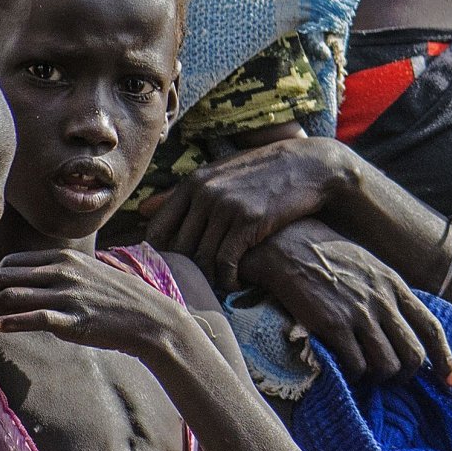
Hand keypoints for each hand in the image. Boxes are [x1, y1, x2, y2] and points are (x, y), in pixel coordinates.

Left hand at [0, 249, 191, 357]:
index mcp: (66, 258)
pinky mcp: (72, 319)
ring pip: (14, 296)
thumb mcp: (92, 272)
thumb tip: (41, 276)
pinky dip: (11, 322)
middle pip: (7, 275)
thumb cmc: (121, 298)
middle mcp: (63, 272)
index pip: (14, 261)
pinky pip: (33, 318)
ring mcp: (67, 295)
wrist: (150, 319)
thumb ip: (66, 271)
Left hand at [150, 136, 353, 287]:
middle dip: (188, 271)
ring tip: (220, 284)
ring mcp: (226, 206)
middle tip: (200, 282)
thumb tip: (142, 209)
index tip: (176, 268)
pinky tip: (237, 282)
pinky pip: (225, 262)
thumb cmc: (262, 174)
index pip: (157, 230)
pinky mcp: (249, 221)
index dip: (162, 255)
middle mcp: (205, 193)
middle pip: (179, 248)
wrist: (309, 166)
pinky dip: (229, 279)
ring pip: (201, 259)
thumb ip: (182, 194)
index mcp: (194, 182)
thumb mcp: (221, 175)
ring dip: (210, 279)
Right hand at [239, 219, 451, 384]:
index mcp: (396, 286)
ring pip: (388, 366)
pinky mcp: (333, 326)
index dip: (445, 359)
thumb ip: (390, 295)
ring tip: (369, 376)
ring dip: (381, 379)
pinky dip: (356, 377)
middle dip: (409, 375)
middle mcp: (383, 302)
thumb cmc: (332, 258)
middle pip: (414, 354)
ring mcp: (359, 315)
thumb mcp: (373, 268)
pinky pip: (356, 366)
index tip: (450, 382)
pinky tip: (348, 371)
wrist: (292, 247)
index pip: (432, 328)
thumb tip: (404, 325)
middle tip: (394, 379)